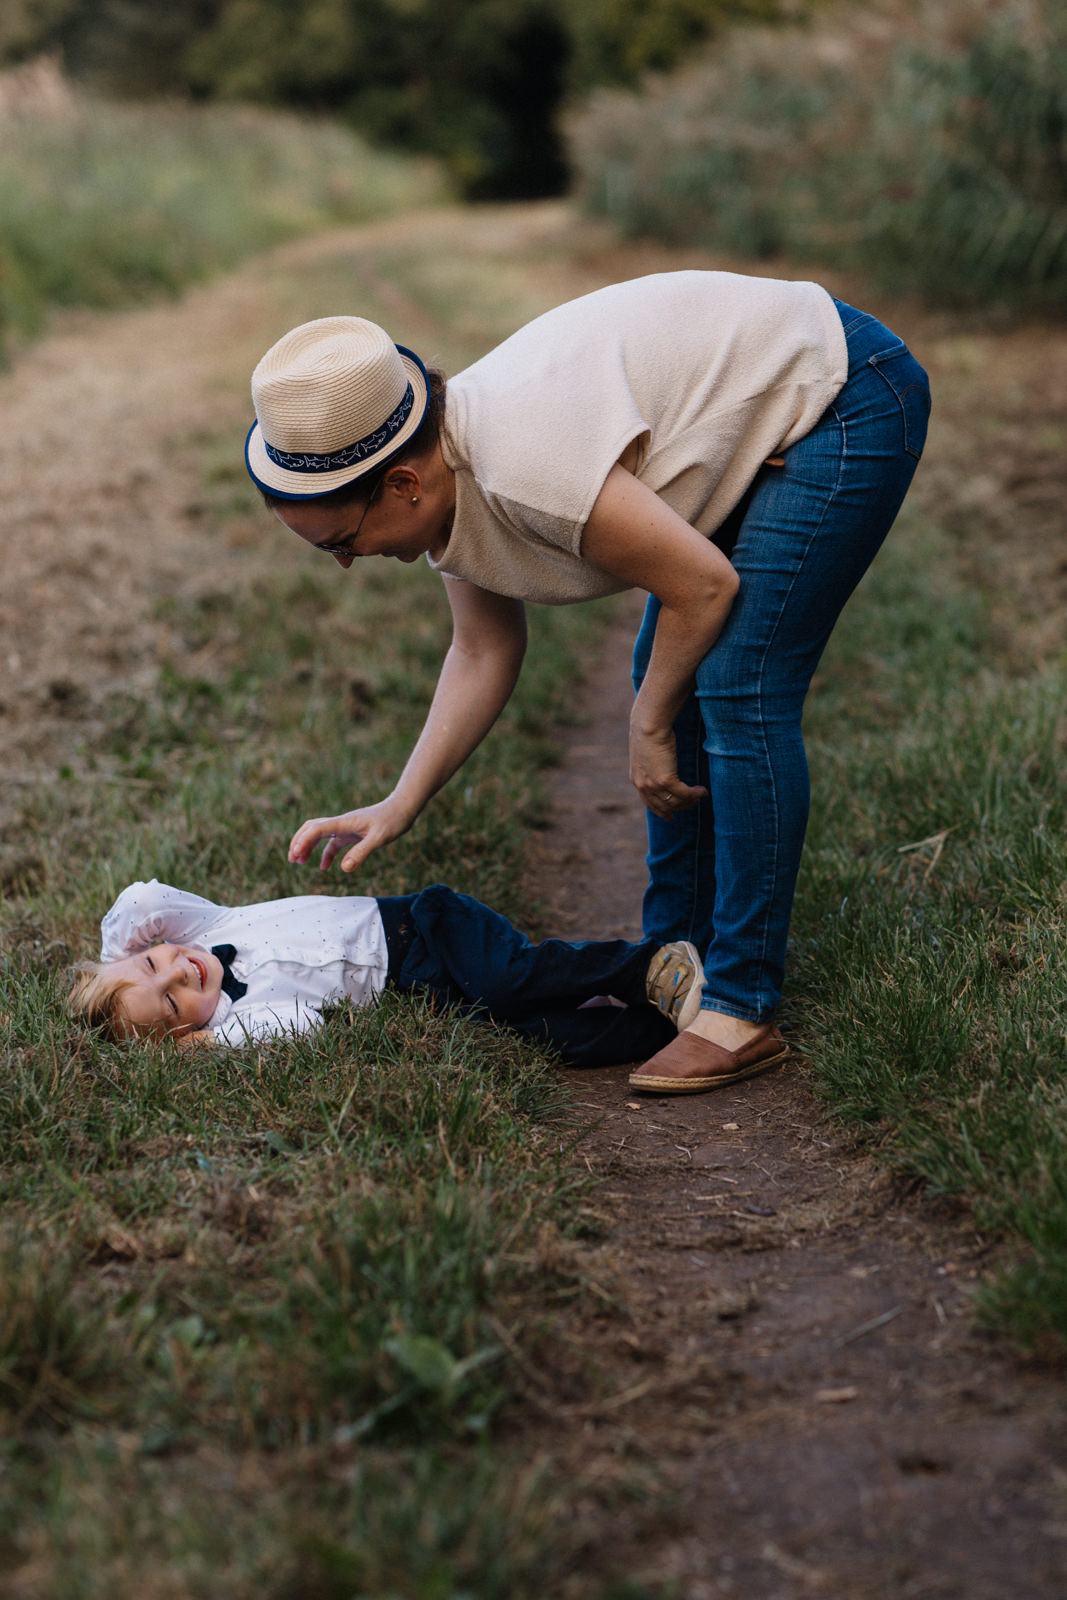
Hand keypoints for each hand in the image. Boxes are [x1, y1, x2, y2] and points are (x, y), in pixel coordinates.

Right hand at [288, 796, 414, 872]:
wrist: (402, 809)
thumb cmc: (392, 821)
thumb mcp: (379, 839)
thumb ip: (361, 852)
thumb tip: (344, 868)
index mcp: (344, 822)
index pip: (317, 828)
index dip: (304, 840)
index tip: (296, 854)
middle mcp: (341, 823)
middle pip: (312, 828)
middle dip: (299, 841)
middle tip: (292, 858)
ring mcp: (345, 828)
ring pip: (319, 835)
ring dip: (308, 847)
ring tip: (299, 862)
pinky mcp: (351, 833)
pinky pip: (332, 843)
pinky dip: (325, 854)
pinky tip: (324, 867)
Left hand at [629, 723, 707, 819]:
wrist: (648, 726)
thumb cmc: (649, 732)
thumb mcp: (647, 752)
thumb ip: (652, 764)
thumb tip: (663, 766)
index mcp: (637, 779)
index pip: (649, 802)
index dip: (661, 811)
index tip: (670, 817)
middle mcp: (643, 785)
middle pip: (664, 805)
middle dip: (680, 807)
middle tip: (693, 803)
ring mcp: (653, 785)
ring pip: (675, 802)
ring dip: (690, 801)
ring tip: (700, 796)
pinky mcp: (665, 781)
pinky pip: (684, 793)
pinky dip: (695, 794)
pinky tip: (703, 791)